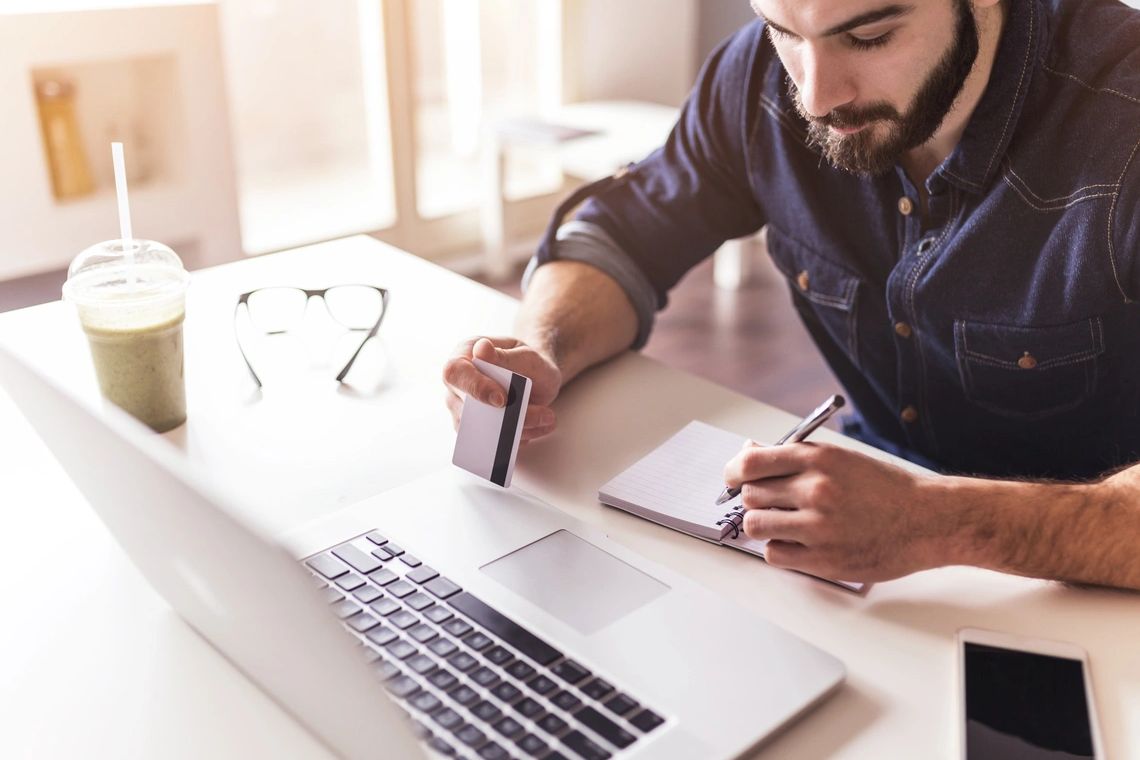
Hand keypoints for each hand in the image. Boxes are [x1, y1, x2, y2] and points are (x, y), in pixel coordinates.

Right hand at [442, 337, 562, 442]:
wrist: (537, 377)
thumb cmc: (528, 362)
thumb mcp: (526, 354)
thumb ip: (505, 355)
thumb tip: (481, 349)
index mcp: (463, 356)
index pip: (455, 373)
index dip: (475, 388)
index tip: (502, 400)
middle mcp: (458, 386)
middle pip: (468, 409)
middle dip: (508, 416)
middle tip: (543, 414)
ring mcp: (464, 411)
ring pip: (482, 430)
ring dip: (519, 428)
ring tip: (547, 418)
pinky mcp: (477, 431)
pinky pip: (493, 443)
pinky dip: (520, 437)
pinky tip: (540, 426)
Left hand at [723, 442, 946, 582]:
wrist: (927, 520)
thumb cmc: (885, 489)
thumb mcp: (840, 459)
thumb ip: (794, 457)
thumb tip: (748, 453)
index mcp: (817, 460)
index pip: (750, 463)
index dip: (733, 472)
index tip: (732, 479)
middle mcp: (815, 490)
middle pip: (750, 495)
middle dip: (755, 499)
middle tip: (771, 504)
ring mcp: (818, 527)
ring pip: (756, 525)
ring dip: (763, 525)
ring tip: (782, 524)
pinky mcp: (824, 559)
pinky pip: (774, 555)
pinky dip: (778, 549)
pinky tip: (796, 543)